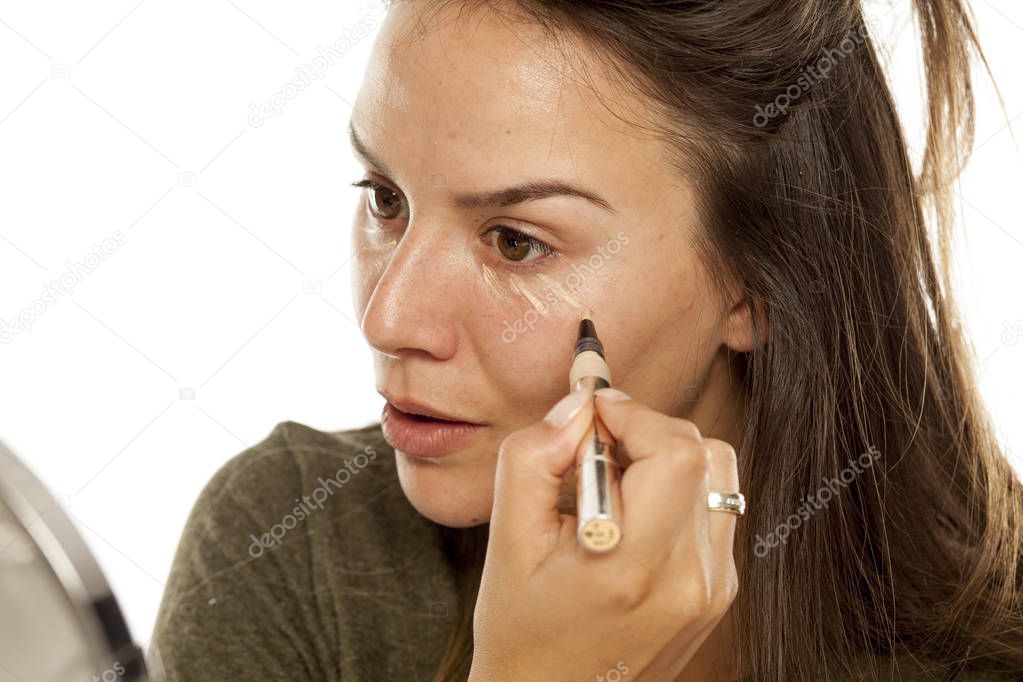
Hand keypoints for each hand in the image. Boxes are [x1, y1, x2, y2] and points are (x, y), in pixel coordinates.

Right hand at [468, 387, 739, 681]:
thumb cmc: (521, 627)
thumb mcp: (505, 541)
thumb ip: (533, 459)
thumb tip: (578, 407)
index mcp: (631, 565)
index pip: (675, 452)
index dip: (634, 415)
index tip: (594, 413)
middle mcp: (687, 579)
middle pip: (701, 453)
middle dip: (646, 431)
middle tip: (596, 448)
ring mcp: (712, 589)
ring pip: (716, 475)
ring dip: (667, 458)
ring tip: (615, 483)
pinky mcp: (720, 592)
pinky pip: (714, 509)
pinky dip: (677, 492)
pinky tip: (633, 517)